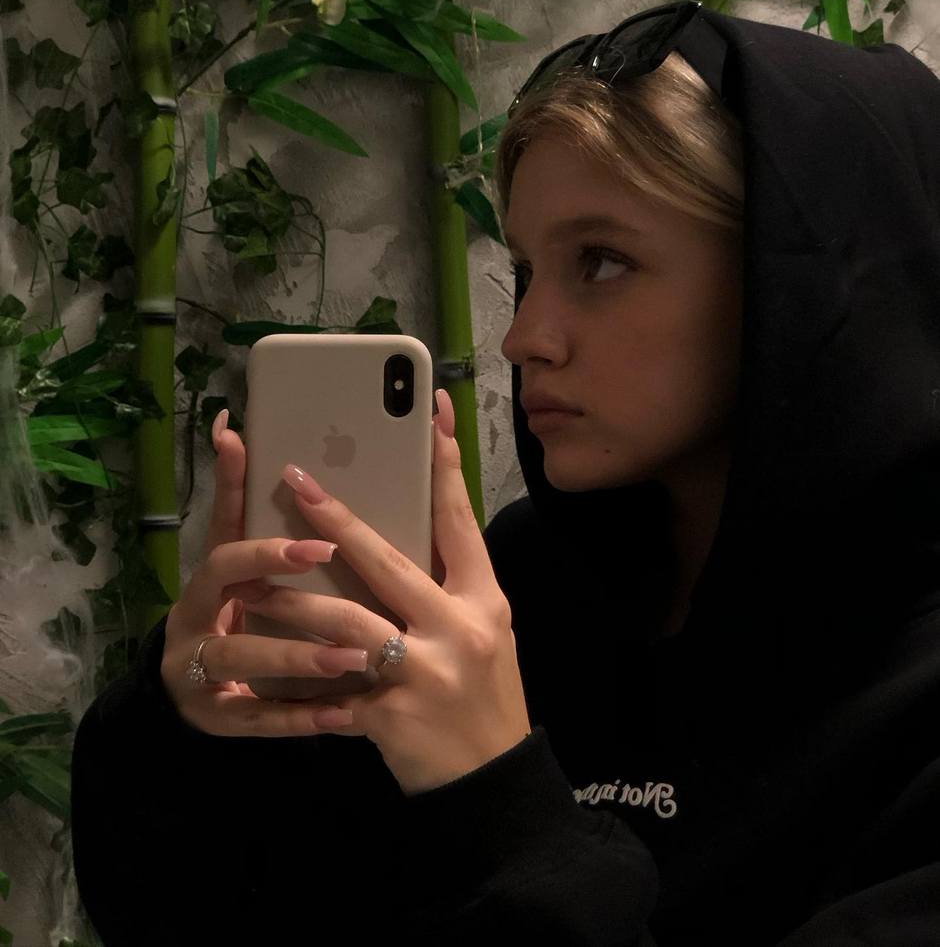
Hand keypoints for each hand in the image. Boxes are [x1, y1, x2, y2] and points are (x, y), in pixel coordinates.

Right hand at [160, 409, 373, 736]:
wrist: (192, 690)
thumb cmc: (230, 611)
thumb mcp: (237, 563)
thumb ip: (241, 504)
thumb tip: (231, 427)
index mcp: (209, 578)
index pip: (226, 541)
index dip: (259, 528)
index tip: (310, 518)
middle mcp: (194, 616)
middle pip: (222, 586)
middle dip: (270, 568)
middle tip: (329, 558)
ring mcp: (197, 669)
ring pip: (240, 657)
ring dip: (298, 655)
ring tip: (356, 656)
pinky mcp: (214, 716)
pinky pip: (257, 718)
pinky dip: (301, 716)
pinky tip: (346, 715)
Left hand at [225, 388, 532, 794]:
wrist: (492, 780)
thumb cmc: (487, 696)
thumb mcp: (487, 631)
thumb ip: (449, 588)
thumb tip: (405, 537)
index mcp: (484, 600)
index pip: (460, 522)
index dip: (444, 468)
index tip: (433, 416)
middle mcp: (459, 628)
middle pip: (387, 562)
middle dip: (337, 518)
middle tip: (295, 480)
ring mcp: (425, 673)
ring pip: (345, 623)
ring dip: (292, 602)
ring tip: (250, 586)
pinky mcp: (391, 716)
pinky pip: (331, 694)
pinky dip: (297, 686)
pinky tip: (262, 675)